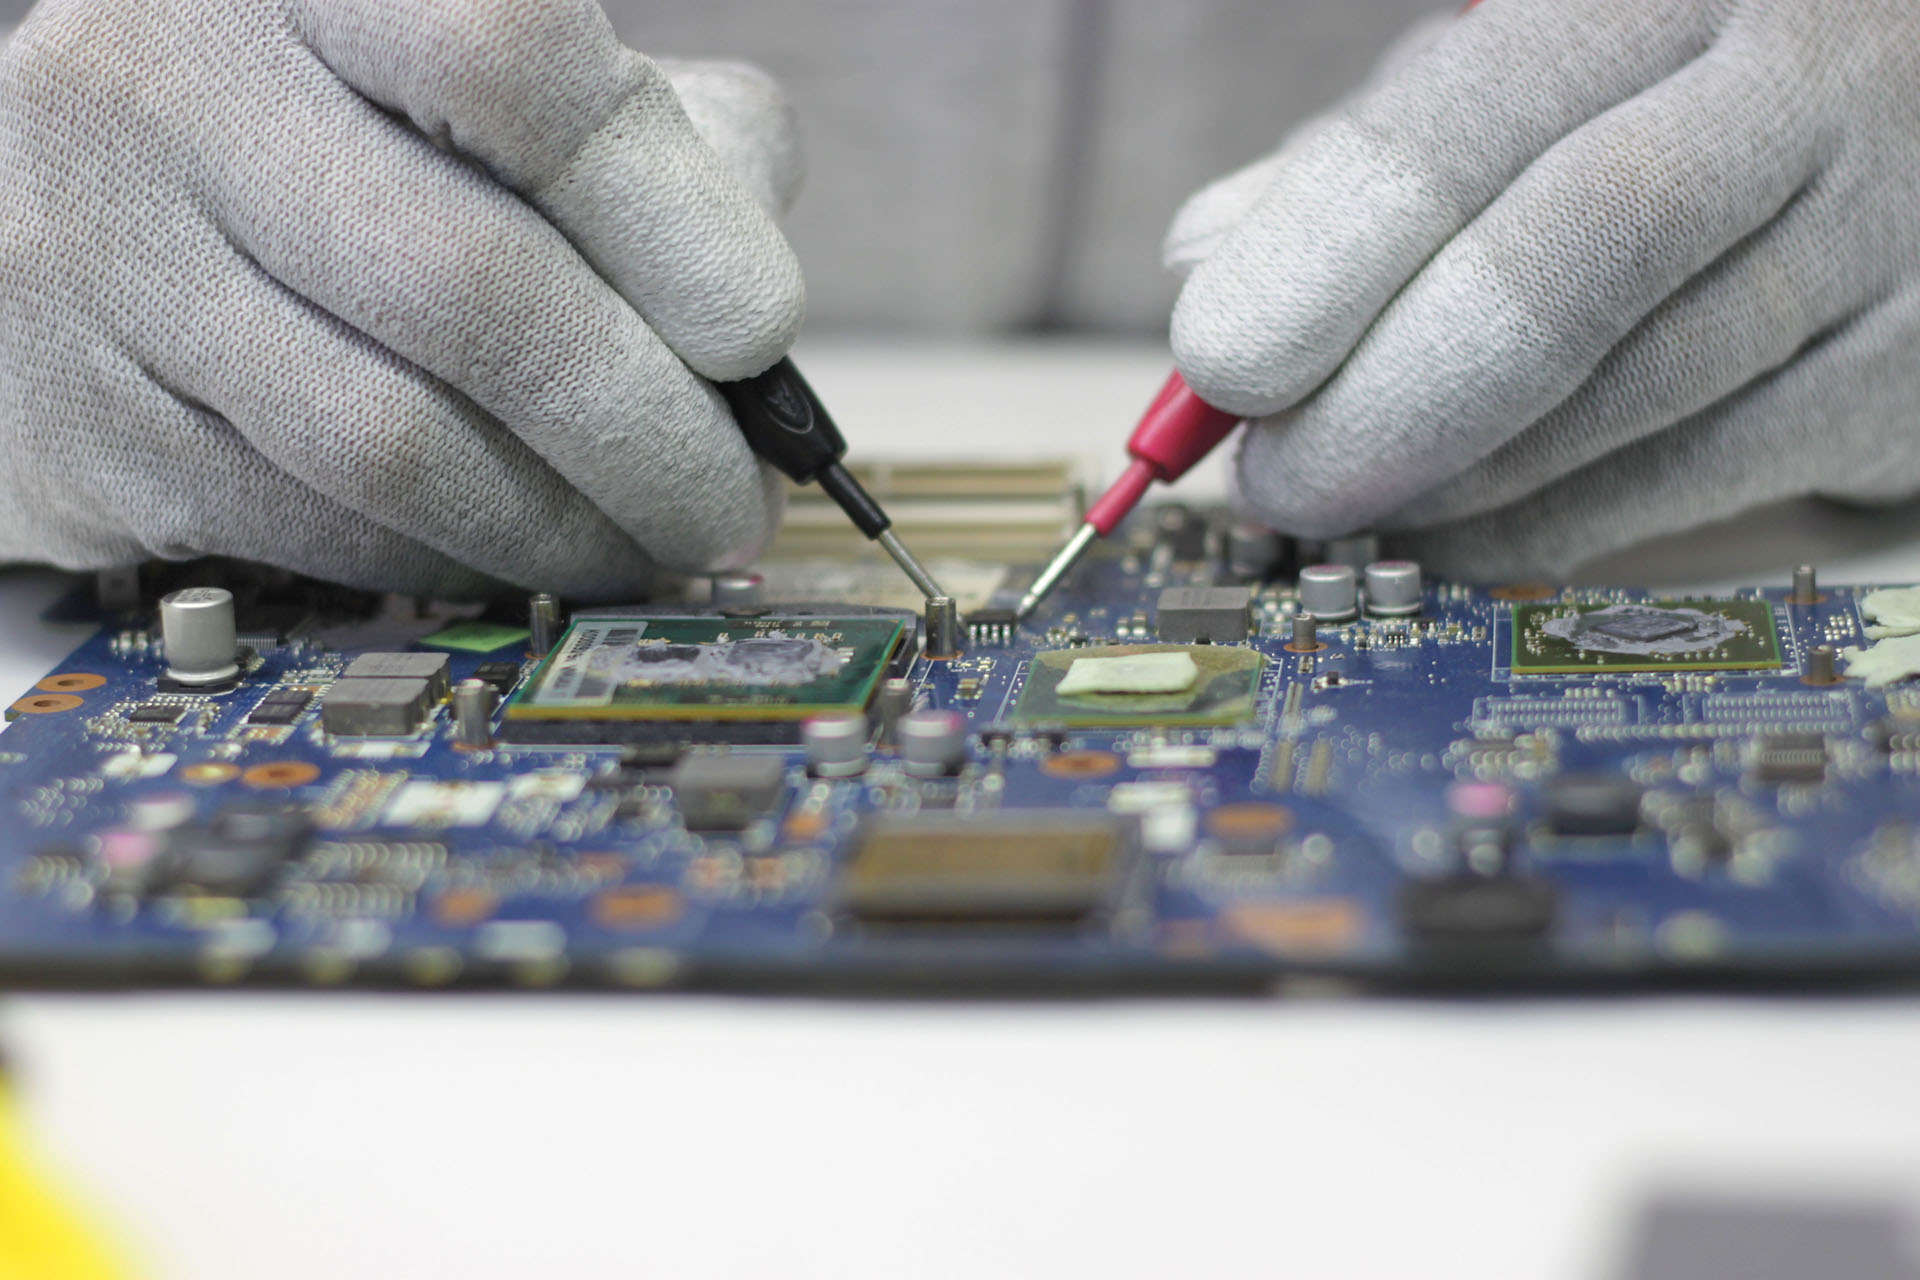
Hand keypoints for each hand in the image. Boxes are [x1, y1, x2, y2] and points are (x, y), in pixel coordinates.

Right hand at [0, 0, 803, 596]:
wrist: (95, 180)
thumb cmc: (346, 127)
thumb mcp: (502, 77)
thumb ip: (658, 142)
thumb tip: (757, 335)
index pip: (514, 67)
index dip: (669, 222)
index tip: (758, 335)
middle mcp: (172, 85)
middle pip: (473, 292)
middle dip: (648, 435)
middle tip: (729, 504)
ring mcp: (101, 249)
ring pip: (393, 443)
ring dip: (563, 528)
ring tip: (647, 545)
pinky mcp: (75, 414)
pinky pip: (313, 529)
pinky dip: (451, 561)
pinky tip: (515, 549)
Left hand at [1165, 0, 1919, 578]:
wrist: (1917, 109)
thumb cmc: (1677, 85)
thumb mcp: (1527, 57)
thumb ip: (1379, 148)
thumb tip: (1210, 256)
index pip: (1479, 118)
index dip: (1331, 252)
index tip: (1218, 361)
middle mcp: (1804, 90)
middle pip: (1571, 265)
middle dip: (1383, 398)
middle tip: (1271, 475)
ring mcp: (1881, 236)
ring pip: (1637, 395)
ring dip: (1450, 478)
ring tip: (1336, 498)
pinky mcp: (1905, 378)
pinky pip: (1699, 481)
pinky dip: (1542, 524)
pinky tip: (1449, 529)